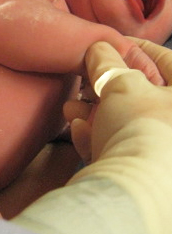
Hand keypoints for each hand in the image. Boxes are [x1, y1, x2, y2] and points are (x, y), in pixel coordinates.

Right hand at [64, 40, 171, 162]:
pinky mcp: (144, 171)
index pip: (165, 60)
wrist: (132, 190)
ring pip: (125, 121)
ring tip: (72, 107)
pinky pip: (120, 146)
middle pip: (140, 95)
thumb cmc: (140, 128)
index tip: (111, 43)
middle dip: (105, 87)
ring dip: (94, 113)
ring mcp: (162, 150)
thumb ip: (107, 62)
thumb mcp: (121, 84)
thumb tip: (98, 48)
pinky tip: (78, 131)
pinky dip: (98, 137)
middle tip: (85, 80)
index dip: (135, 48)